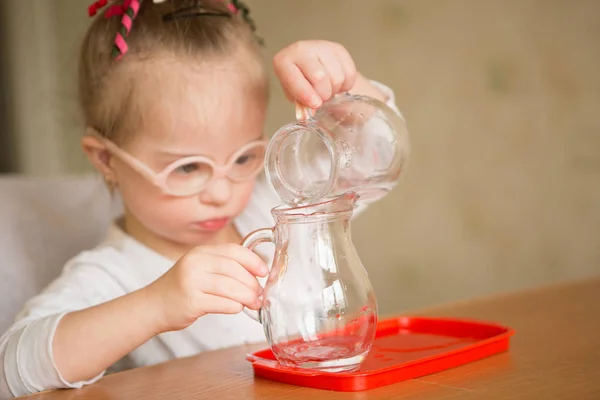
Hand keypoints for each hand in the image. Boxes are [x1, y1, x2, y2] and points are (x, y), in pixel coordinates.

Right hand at [147, 244, 267, 331]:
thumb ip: (223, 267)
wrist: (154, 306)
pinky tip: (237, 308)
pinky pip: (222, 303)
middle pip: (234, 269)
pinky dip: (234, 306)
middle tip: (259, 293)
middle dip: (252, 283)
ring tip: (254, 303)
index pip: (233, 250)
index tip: (264, 271)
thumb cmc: (182, 288)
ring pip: (231, 287)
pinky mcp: (191, 302)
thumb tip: (256, 274)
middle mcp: (195, 264)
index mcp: (200, 253)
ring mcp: (192, 282)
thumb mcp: (200, 268)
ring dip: (247, 297)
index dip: (252, 260)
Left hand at [273, 40, 356, 108]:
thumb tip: (312, 111)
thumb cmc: (300, 83)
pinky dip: (346, 86)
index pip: (294, 78)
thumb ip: (302, 103)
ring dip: (335, 90)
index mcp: (284, 61)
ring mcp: (322, 47)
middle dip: (323, 94)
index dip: (305, 94)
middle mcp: (302, 49)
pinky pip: (349, 74)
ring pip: (337, 77)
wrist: (312, 67)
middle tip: (322, 99)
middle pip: (319, 77)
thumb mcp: (294, 95)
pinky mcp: (339, 49)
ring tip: (328, 90)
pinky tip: (336, 85)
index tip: (315, 105)